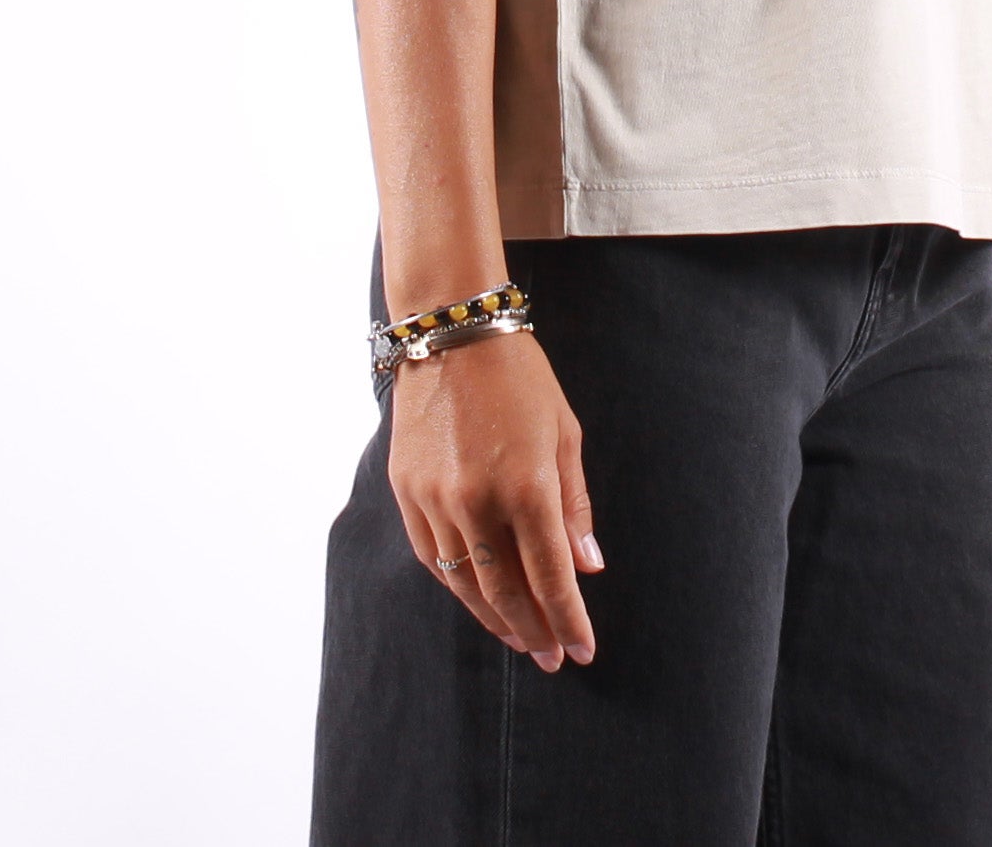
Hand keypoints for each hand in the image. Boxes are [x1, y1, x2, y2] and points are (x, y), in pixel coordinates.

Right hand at [386, 332, 604, 670]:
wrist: (452, 333)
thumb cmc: (520, 378)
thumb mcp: (564, 433)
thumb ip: (574, 505)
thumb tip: (586, 567)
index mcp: (527, 485)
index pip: (550, 576)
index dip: (569, 620)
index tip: (582, 651)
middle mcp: (477, 500)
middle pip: (506, 591)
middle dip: (534, 631)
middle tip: (551, 657)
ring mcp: (435, 499)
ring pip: (465, 583)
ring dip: (495, 618)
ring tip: (520, 639)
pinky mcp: (406, 492)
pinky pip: (433, 557)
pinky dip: (457, 585)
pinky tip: (477, 599)